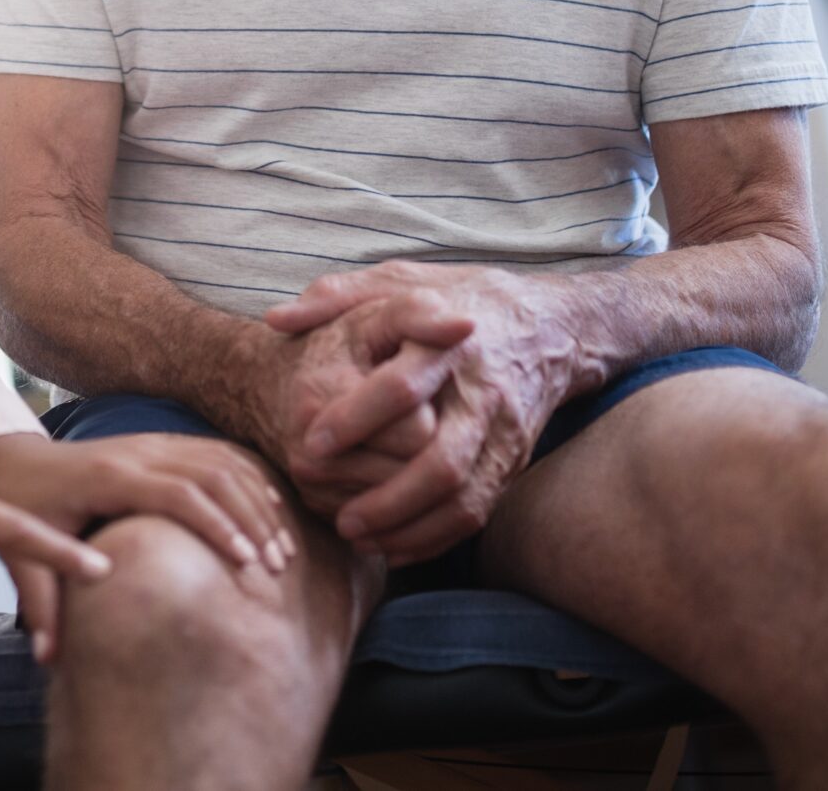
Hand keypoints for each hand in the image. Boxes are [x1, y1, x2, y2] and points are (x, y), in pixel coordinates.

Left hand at [0, 430, 291, 663]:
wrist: (10, 462)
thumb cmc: (19, 510)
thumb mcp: (21, 555)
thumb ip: (39, 606)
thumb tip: (49, 661)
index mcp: (108, 476)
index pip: (177, 493)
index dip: (217, 525)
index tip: (246, 563)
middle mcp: (135, 452)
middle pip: (211, 474)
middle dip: (250, 518)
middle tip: (277, 565)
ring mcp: (149, 443)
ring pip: (220, 460)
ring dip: (257, 500)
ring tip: (282, 548)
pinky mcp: (158, 444)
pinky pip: (214, 452)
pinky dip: (248, 478)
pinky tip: (270, 510)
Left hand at [268, 264, 583, 563]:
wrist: (551, 325)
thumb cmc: (458, 299)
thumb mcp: (401, 280)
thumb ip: (338, 296)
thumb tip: (276, 318)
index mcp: (449, 342)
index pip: (404, 386)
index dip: (355, 417)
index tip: (311, 442)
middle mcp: (483, 392)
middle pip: (442, 458)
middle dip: (387, 496)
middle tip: (339, 516)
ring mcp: (503, 432)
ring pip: (463, 496)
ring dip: (409, 526)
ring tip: (358, 536)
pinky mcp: (513, 460)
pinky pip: (479, 511)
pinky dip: (435, 537)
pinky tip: (394, 547)